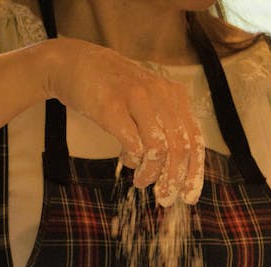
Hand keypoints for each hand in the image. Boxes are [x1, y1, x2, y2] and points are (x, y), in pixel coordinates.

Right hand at [41, 38, 202, 205]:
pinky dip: (133, 158)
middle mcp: (160, 94)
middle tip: (164, 198)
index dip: (194, 172)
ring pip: (158, 147)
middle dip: (173, 179)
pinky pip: (132, 142)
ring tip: (142, 181)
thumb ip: (166, 129)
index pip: (195, 141)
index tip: (189, 197)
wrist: (75, 63)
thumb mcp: (149, 103)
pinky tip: (128, 160)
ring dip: (151, 172)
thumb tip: (179, 174)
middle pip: (179, 147)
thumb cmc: (116, 92)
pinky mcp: (111, 105)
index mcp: (175, 96)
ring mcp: (136, 97)